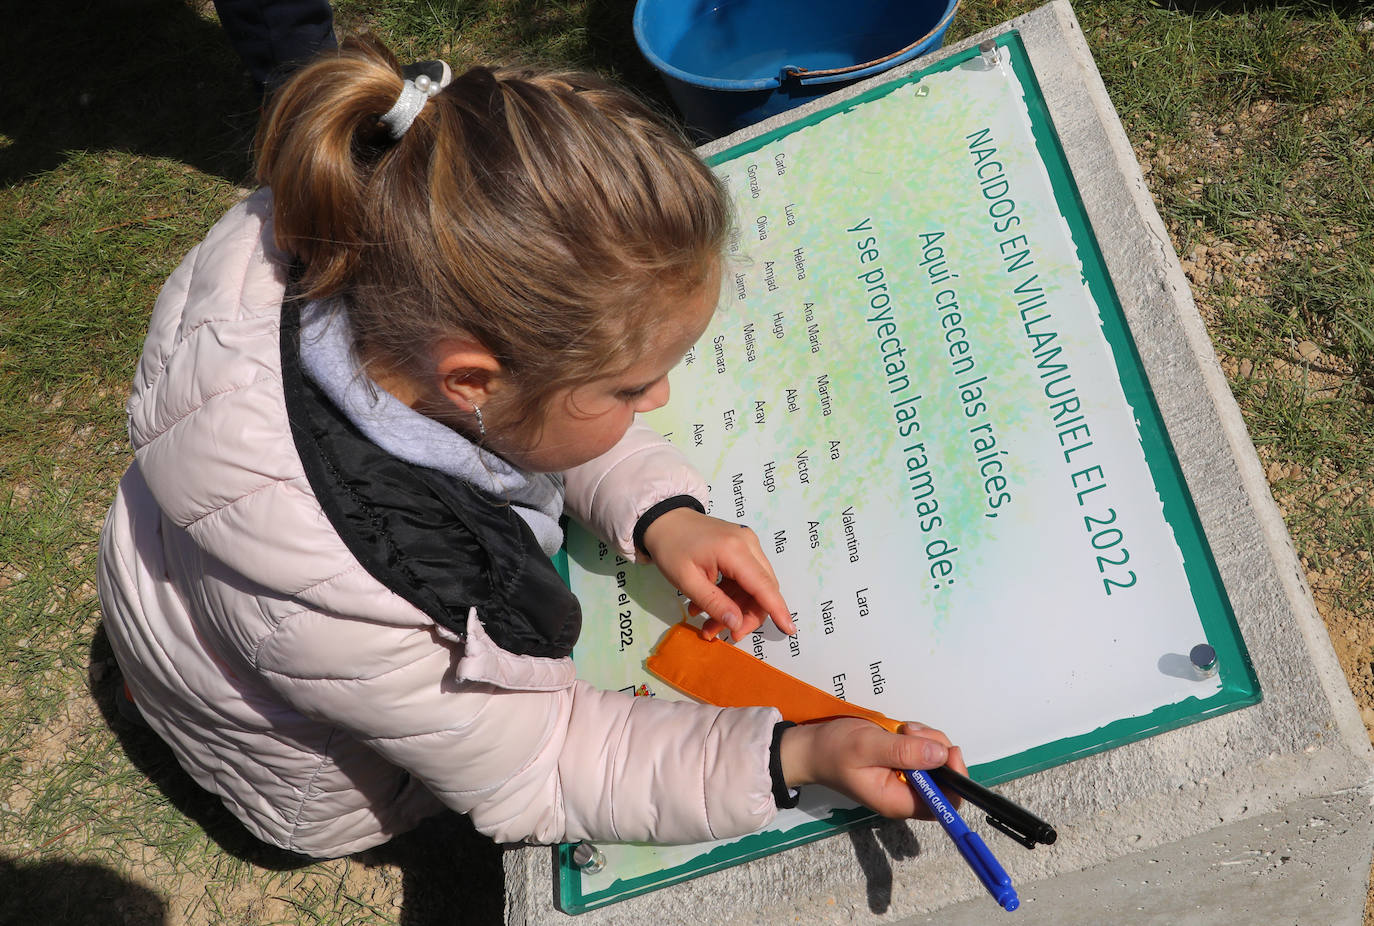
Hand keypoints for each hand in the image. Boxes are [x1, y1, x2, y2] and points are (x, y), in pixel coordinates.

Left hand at [640, 508, 795, 639]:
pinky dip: (732, 596)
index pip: (764, 586)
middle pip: (763, 588)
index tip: (789, 631)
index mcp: (735, 550)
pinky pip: (746, 578)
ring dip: (737, 609)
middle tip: (725, 634)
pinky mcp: (742, 546)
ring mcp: (747, 543)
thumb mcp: (686, 581)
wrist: (664, 519)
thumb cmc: (671, 548)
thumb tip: (737, 624)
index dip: (777, 610)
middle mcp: (748, 544)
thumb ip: (714, 604)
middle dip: (748, 616)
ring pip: (755, 586)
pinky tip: (708, 607)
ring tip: (709, 626)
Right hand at [779, 719, 966, 819]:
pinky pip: (923, 751)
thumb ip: (904, 751)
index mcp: (898, 801)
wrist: (810, 748)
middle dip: (936, 749)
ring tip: (901, 729)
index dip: (955, 778)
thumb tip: (942, 754)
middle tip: (910, 731)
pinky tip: (900, 730)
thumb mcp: (867, 746)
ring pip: (936, 759)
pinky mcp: (902, 765)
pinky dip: (918, 737)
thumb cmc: (833, 749)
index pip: (946, 803)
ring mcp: (905, 780)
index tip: (946, 750)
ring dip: (926, 739)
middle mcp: (906, 795)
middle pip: (945, 777)